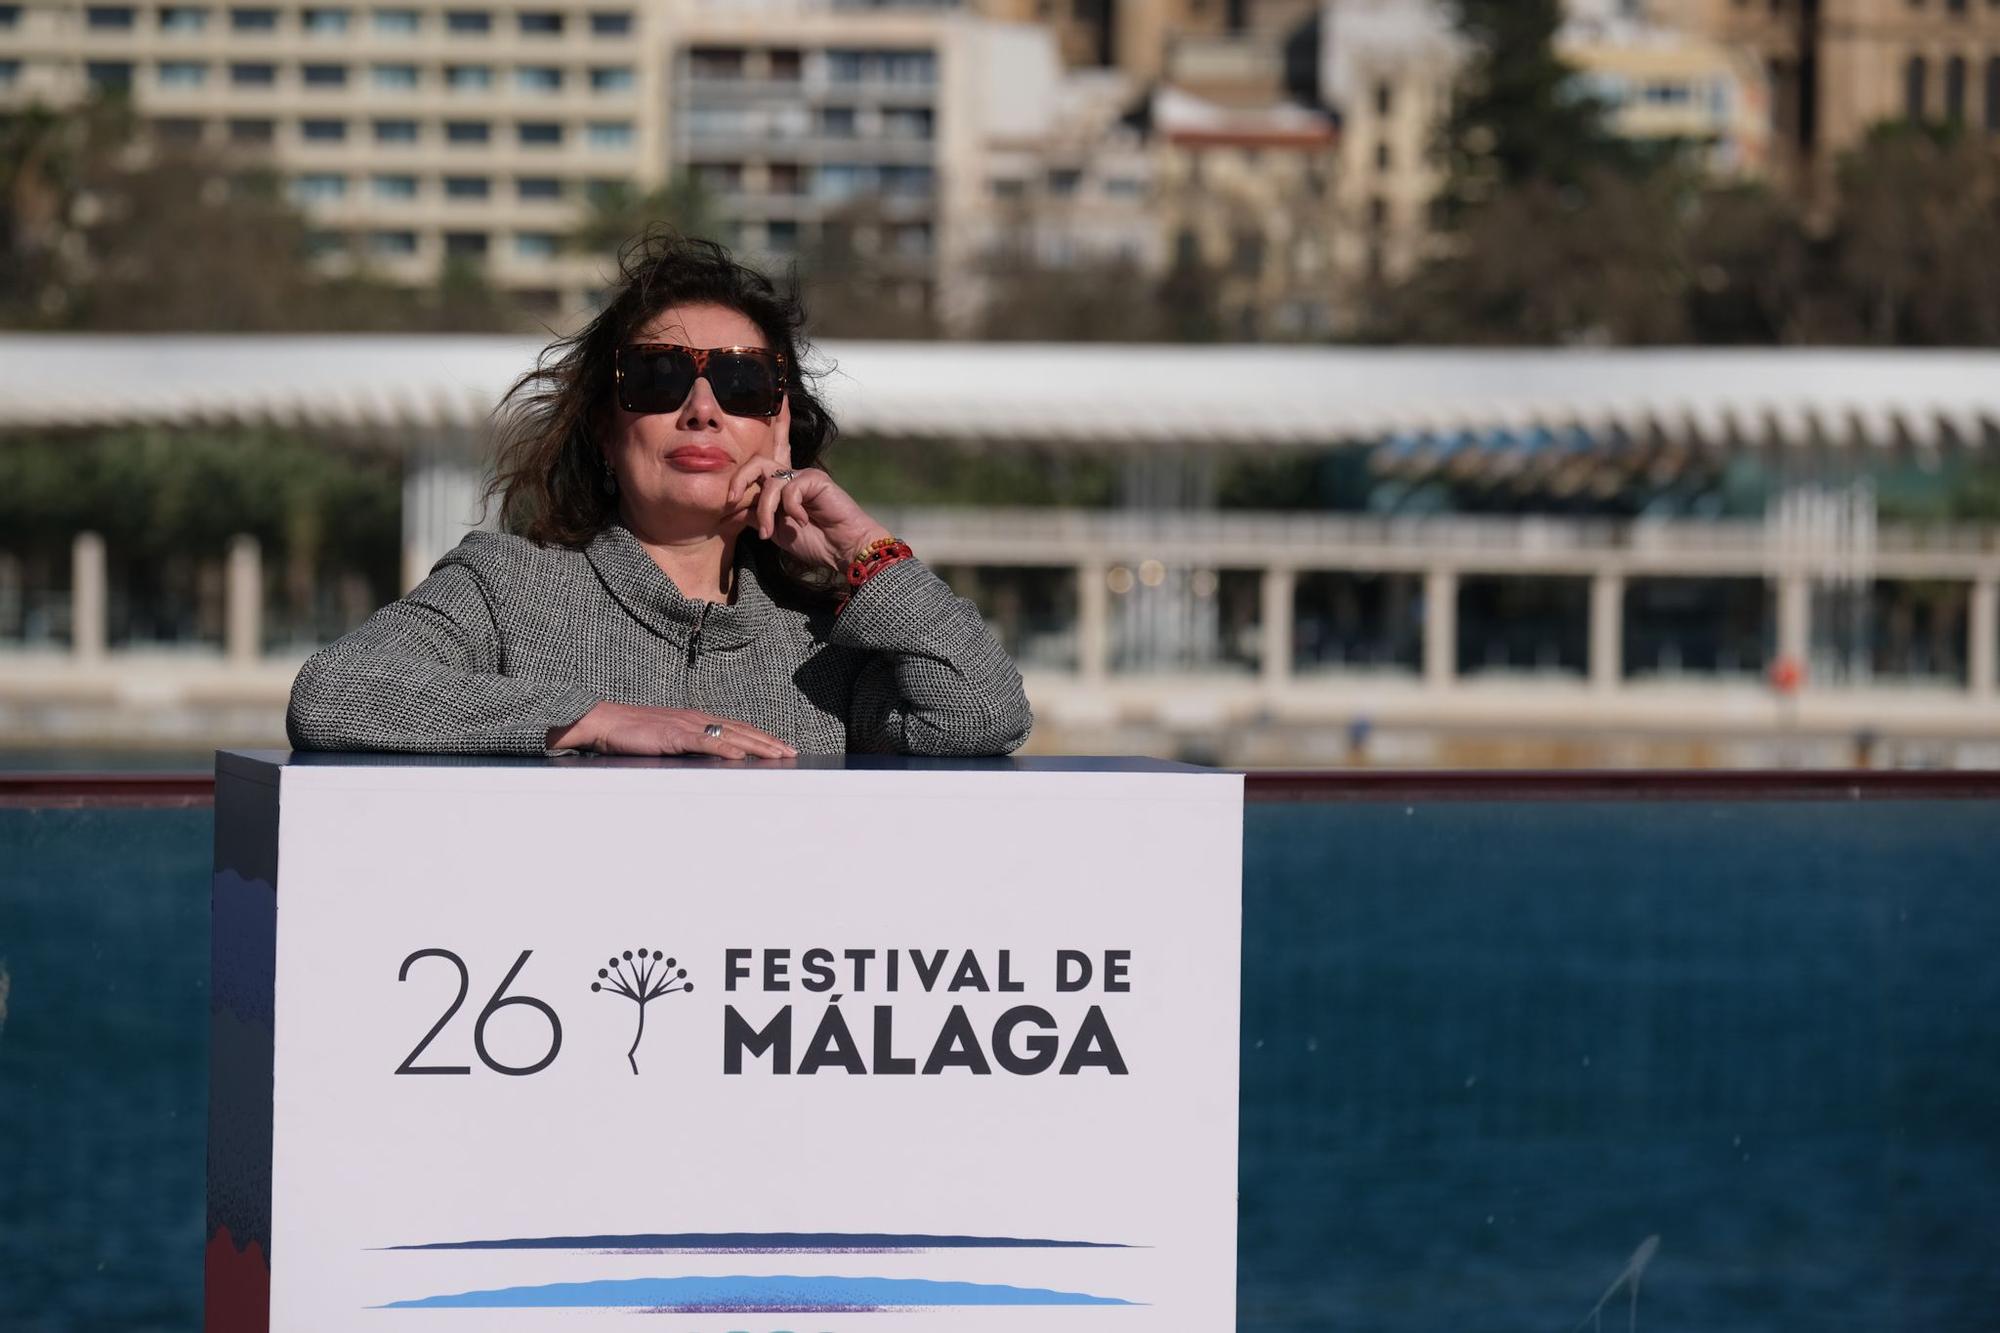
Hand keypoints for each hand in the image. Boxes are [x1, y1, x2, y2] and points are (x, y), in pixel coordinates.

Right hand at [548, 702, 796, 758]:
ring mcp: (687, 725)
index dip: (762, 737)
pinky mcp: (673, 735)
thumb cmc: (633, 733)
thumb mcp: (668, 739)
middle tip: (791, 752)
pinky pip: (704, 742)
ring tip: (778, 754)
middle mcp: (697, 718)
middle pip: (742, 730)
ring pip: (730, 735)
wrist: (606, 722)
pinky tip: (741, 755)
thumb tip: (711, 759)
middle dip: (769, 742)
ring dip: (757, 745)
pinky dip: (725, 748)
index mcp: (697, 719)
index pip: (738, 728)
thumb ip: (690, 747)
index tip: (782, 747)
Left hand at [723, 399, 890, 571]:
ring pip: (770, 483)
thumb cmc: (815, 543)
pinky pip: (790, 488)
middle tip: (731, 500)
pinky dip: (791, 509)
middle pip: (756, 463)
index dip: (736, 484)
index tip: (726, 505)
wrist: (843, 549)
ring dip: (765, 510)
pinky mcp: (815, 478)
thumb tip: (732, 508)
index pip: (753, 475)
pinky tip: (804, 522)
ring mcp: (802, 477)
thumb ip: (756, 516)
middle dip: (739, 480)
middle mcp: (789, 479)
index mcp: (778, 490)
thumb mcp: (775, 531)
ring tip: (769, 532)